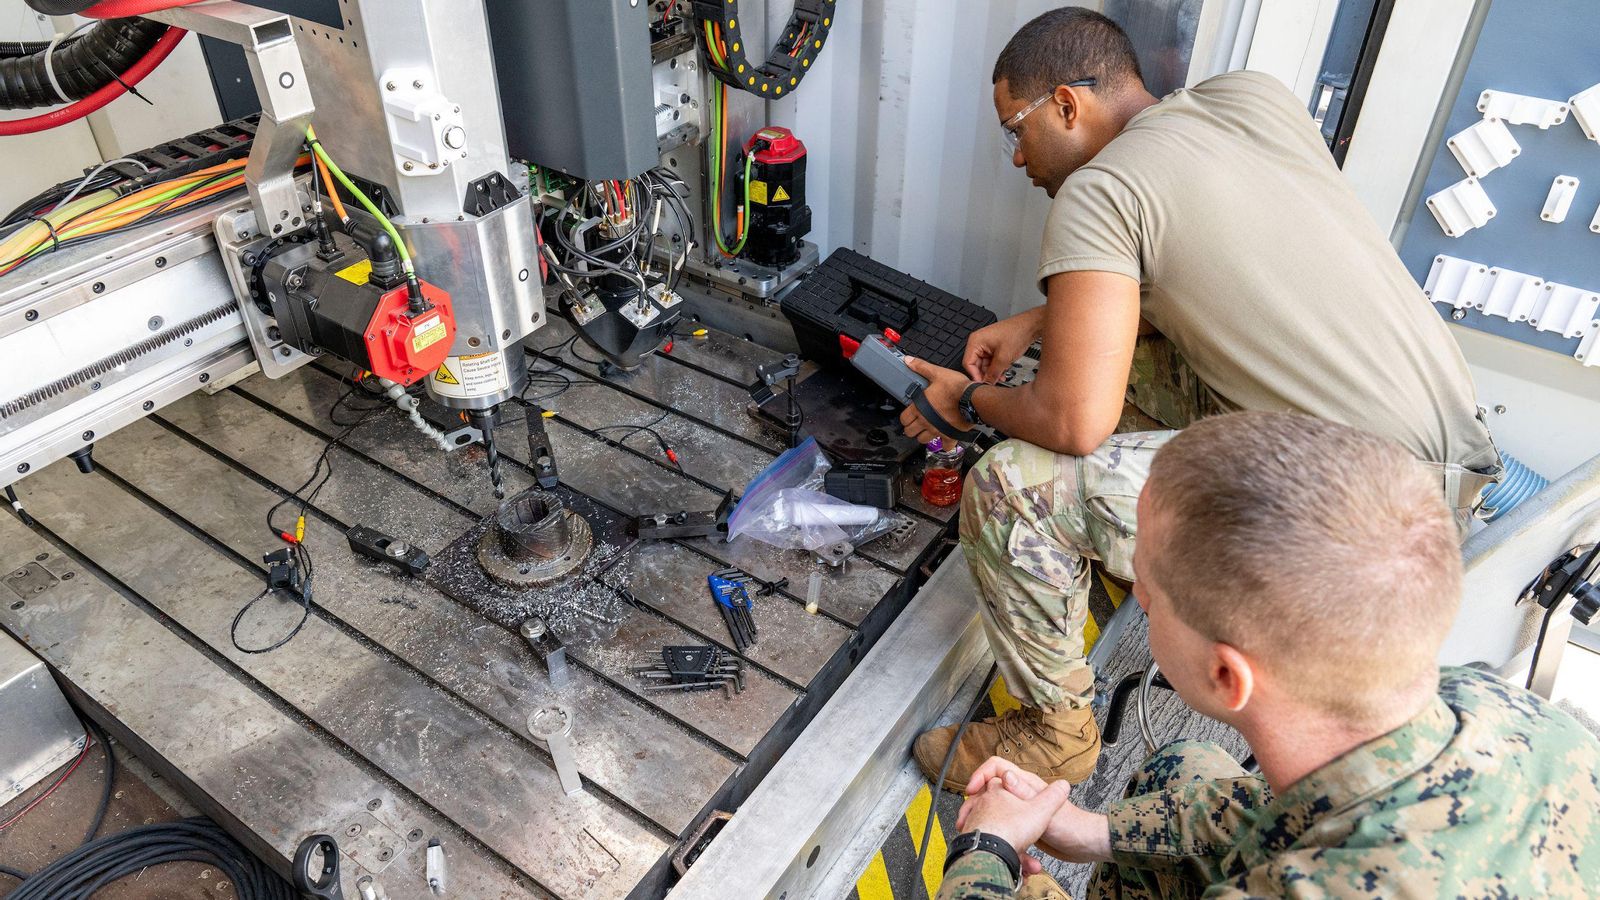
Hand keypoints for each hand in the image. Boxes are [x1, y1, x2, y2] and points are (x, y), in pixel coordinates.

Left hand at [899, 357, 970, 442]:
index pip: (904, 419)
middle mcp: (926, 421)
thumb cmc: (957, 388)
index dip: (905, 418)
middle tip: (916, 424)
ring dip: (924, 436)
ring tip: (928, 430)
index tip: (908, 416)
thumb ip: (922, 367)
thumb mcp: (938, 373)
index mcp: (920, 408)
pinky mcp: (950, 435)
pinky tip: (944, 440)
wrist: (974, 399)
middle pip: (910, 432)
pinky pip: (945, 446)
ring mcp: (937, 430)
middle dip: (912, 428)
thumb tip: (909, 361)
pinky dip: (944, 445)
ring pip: (923, 440)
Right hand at [961, 757, 1111, 864]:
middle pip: (990, 790)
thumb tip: (1005, 776)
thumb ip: (1024, 793)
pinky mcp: (1022, 826)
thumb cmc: (1071, 826)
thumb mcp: (1045, 810)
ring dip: (985, 822)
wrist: (1085, 846)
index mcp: (1026, 784)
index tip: (971, 791)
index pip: (996, 768)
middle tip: (967, 819)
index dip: (981, 775)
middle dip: (977, 804)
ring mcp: (1021, 809)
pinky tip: (1000, 847)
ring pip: (994, 810)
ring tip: (978, 836)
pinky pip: (1004, 827)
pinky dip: (1000, 836)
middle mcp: (1021, 794)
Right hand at [964, 309, 1042, 383]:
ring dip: (992, 372)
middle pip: (975, 364)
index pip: (968, 363)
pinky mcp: (993, 347)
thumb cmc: (1017, 332)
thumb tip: (987, 383)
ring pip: (984, 364)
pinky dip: (996, 368)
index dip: (975, 375)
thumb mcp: (1003, 358)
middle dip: (985, 375)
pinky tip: (1002, 372)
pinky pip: (991, 361)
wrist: (1031, 326)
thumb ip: (993, 373)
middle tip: (992, 383)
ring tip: (1000, 378)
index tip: (982, 385)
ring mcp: (986, 344)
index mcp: (976, 341)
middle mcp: (978, 342)